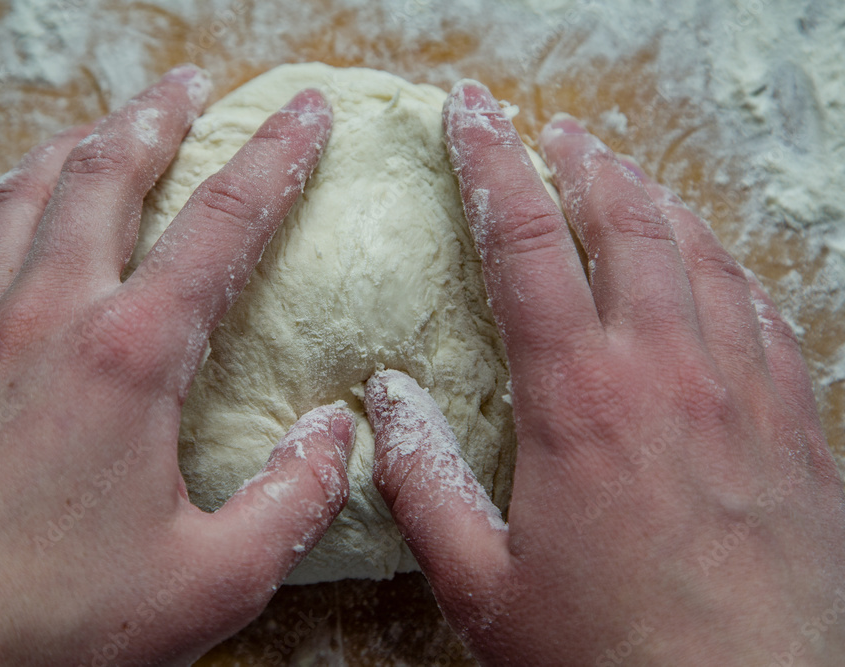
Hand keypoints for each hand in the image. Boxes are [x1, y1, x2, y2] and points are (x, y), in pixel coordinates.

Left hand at [0, 65, 353, 665]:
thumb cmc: (52, 624)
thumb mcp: (211, 582)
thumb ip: (293, 502)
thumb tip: (339, 435)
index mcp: (127, 357)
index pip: (222, 223)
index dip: (275, 157)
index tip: (304, 112)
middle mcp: (43, 319)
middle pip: (106, 174)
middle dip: (158, 115)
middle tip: (192, 83)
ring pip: (21, 196)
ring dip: (73, 148)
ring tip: (107, 126)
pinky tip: (2, 217)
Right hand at [364, 80, 844, 665]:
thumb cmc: (610, 658)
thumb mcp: (484, 587)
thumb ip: (424, 484)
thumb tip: (383, 400)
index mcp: (581, 401)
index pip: (527, 245)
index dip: (492, 166)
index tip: (471, 114)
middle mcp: (670, 374)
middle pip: (628, 224)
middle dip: (583, 162)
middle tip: (554, 131)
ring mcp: (745, 395)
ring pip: (705, 256)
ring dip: (658, 201)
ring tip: (625, 175)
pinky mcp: (798, 430)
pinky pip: (767, 317)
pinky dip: (731, 271)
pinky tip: (717, 268)